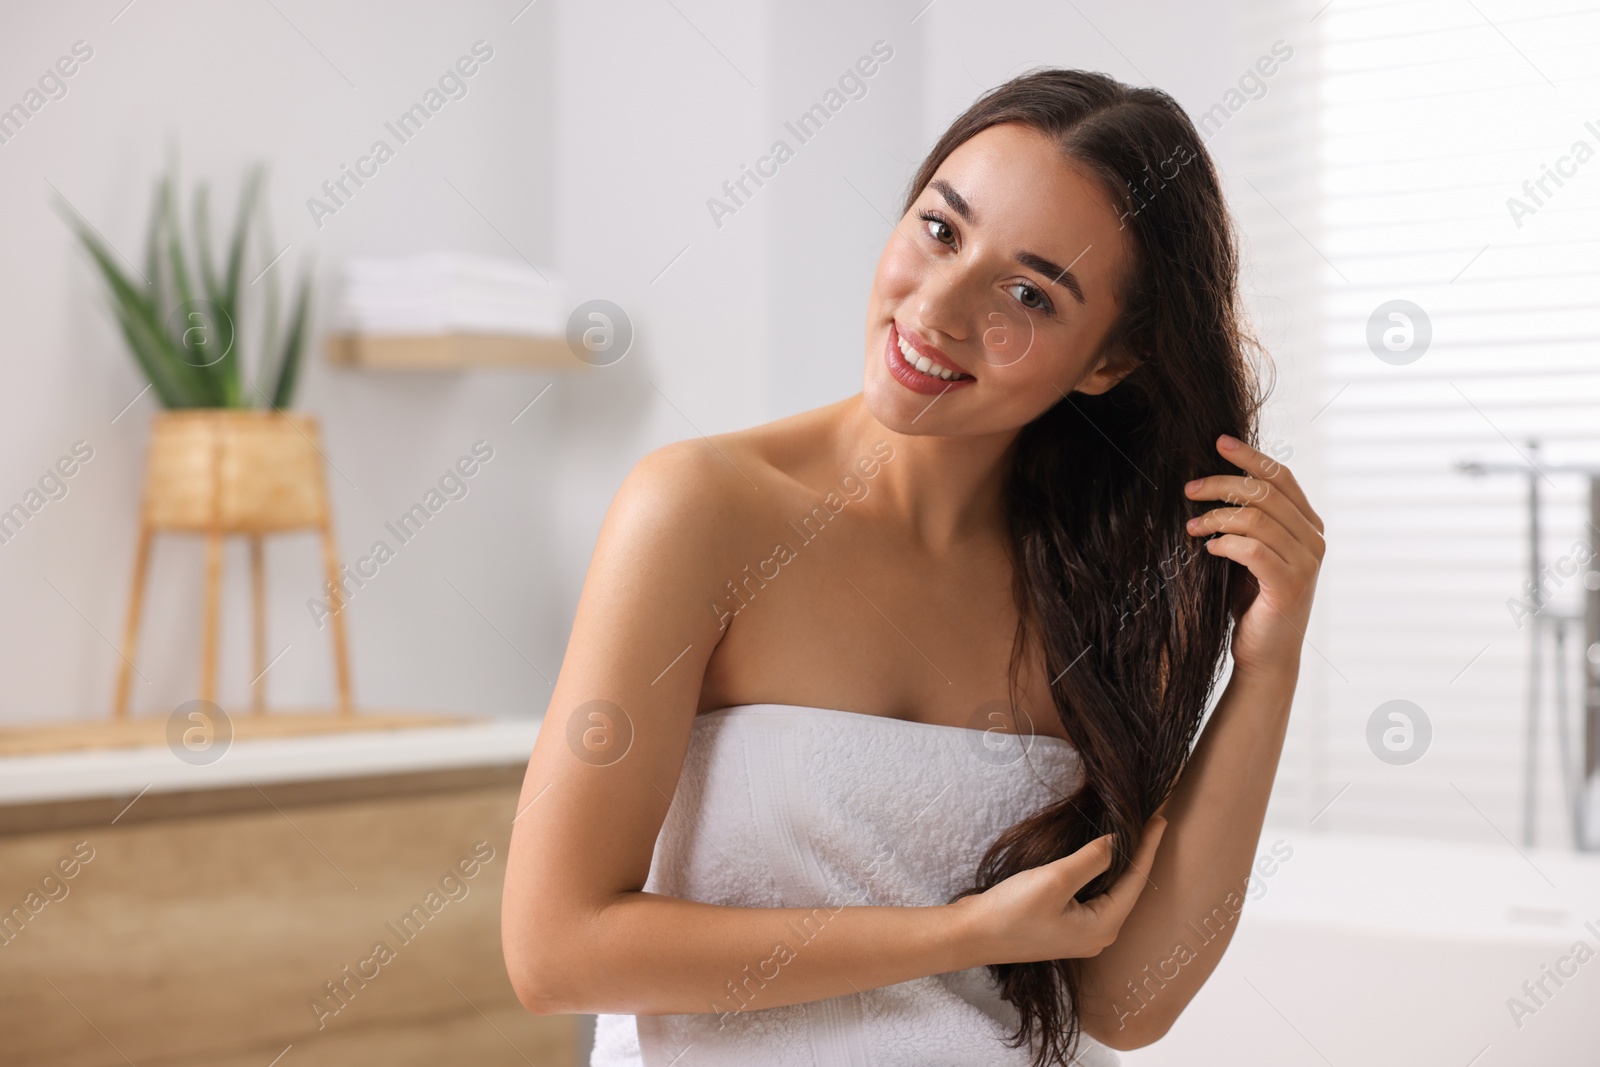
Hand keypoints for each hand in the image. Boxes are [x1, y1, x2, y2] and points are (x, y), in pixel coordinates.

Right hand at [954, 813, 1167, 965]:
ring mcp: (1080, 931)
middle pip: (1127, 886)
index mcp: (1103, 927)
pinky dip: (1098, 871)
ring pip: (1109, 890)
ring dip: (1118, 861)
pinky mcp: (1064, 925)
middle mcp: (1098, 933)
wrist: (971, 936)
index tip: (1161, 818)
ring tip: (1130, 832)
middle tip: (1150, 820)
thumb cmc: (1011, 912)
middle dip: (1138, 853)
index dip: (1148, 847)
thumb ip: (1090, 860)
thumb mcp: (1054, 880)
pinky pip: (1092, 894)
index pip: (1136, 880)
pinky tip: (1098, 854)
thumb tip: (1116, 842)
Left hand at [1184, 435, 1324, 680]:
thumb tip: (1214, 481)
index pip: (1282, 477)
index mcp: (1308, 526)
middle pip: (1266, 492)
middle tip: (1189, 490)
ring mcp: (1306, 563)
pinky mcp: (1289, 586)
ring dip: (1216, 516)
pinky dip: (1225, 543)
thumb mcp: (1250, 552)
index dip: (1250, 456)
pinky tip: (1208, 549)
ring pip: (1257, 518)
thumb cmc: (1251, 601)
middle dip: (1222, 484)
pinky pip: (1252, 550)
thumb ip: (1248, 521)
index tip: (1217, 442)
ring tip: (1191, 527)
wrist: (1264, 655)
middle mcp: (1314, 540)